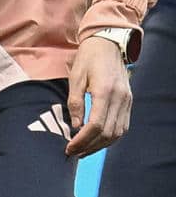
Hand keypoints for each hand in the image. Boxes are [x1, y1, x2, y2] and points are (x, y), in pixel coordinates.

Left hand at [67, 34, 132, 157]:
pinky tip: (96, 140)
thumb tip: (75, 127)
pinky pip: (122, 126)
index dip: (82, 140)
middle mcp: (120, 99)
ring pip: (117, 133)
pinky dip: (110, 137)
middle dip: (89, 146)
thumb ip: (75, 103)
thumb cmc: (87, 59)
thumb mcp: (75, 78)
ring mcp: (127, 101)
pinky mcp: (128, 102)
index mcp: (105, 92)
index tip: (69, 147)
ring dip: (100, 145)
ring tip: (82, 150)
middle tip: (72, 152)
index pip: (96, 125)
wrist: (108, 44)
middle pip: (107, 133)